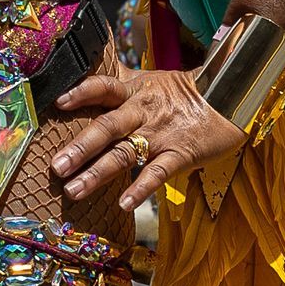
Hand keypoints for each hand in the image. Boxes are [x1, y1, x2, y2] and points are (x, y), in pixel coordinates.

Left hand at [51, 68, 245, 209]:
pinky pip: (157, 173)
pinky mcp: (180, 153)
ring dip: (98, 173)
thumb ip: (118, 86)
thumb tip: (82, 83)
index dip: (81, 92)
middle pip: (107, 127)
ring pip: (125, 153)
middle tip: (56, 167)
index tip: (57, 102)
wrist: (228, 98)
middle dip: (80, 147)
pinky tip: (125, 204)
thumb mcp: (148, 81)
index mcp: (133, 91)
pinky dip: (141, 188)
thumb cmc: (181, 93)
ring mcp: (160, 134)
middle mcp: (142, 111)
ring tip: (74, 190)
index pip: (104, 86)